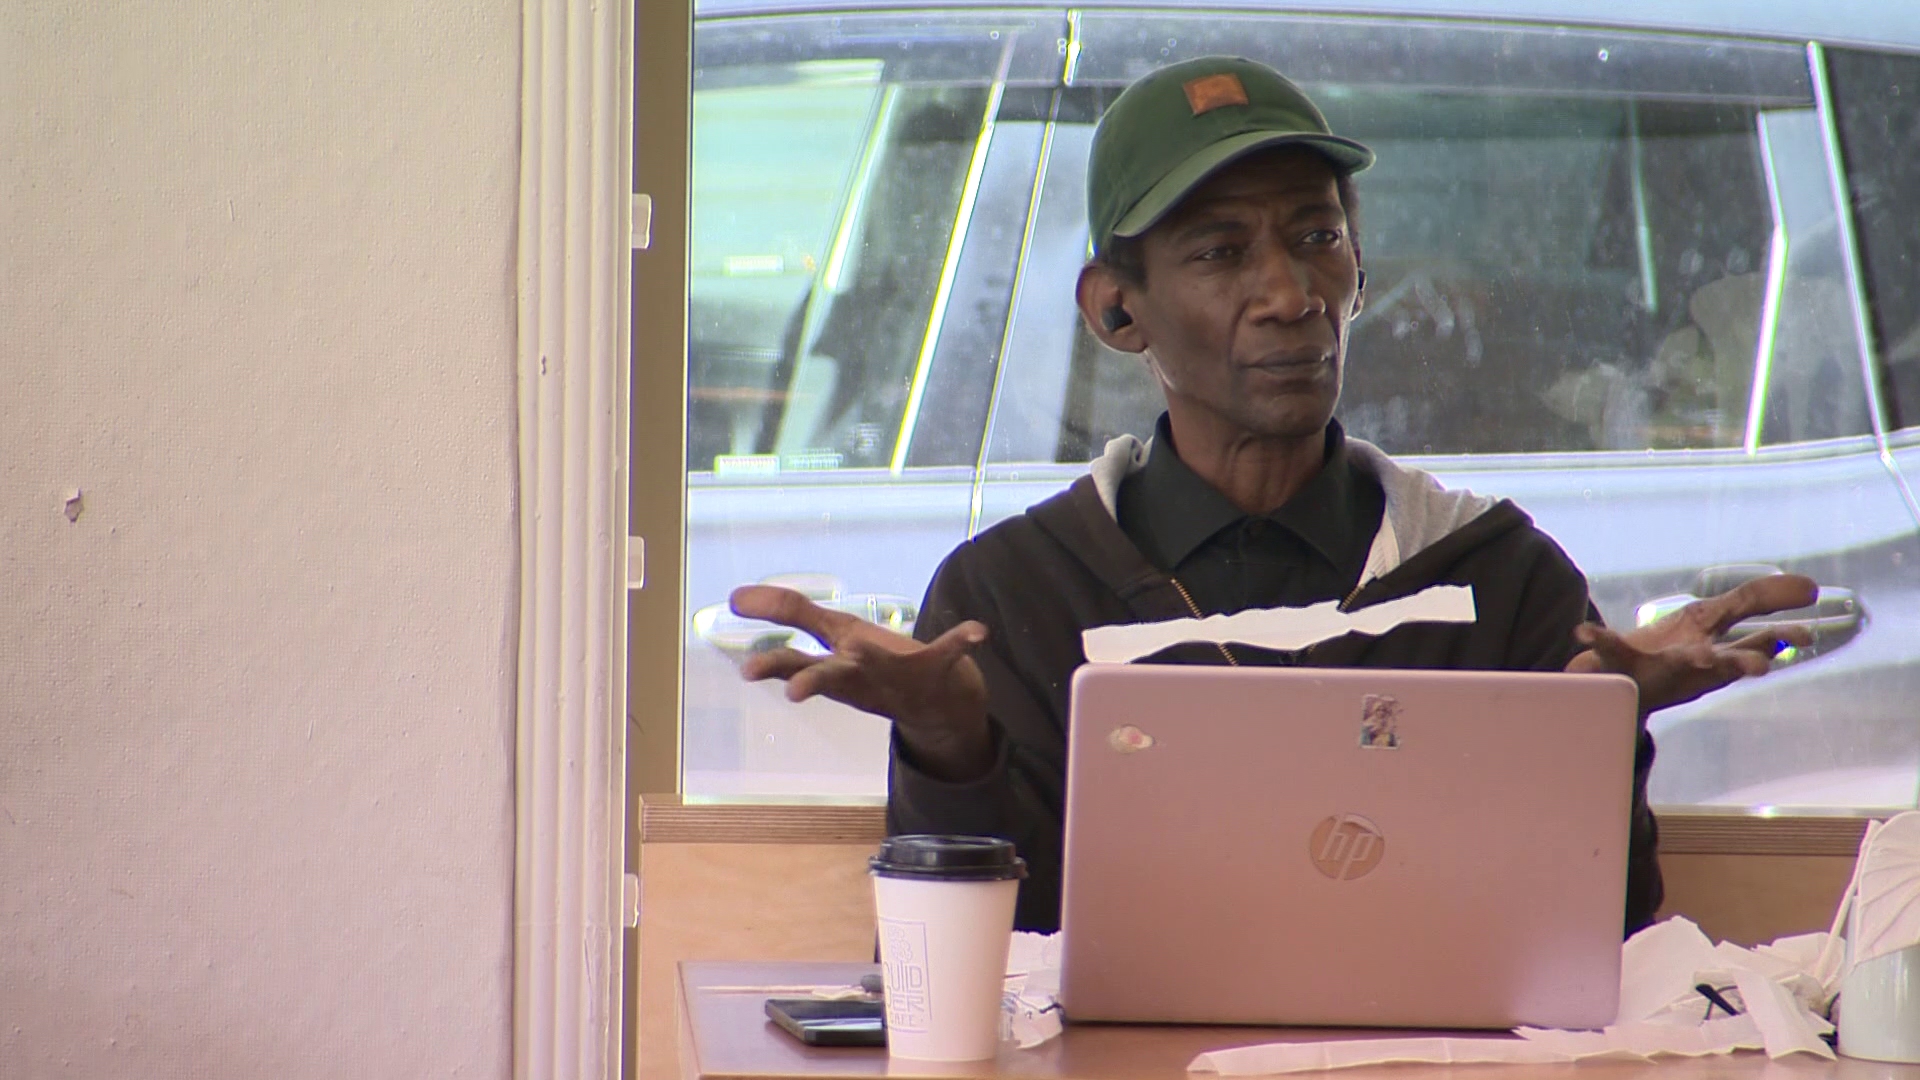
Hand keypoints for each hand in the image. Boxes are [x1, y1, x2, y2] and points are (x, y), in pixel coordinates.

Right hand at [728, 585, 994, 780]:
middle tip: (756, 673)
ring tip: (857, 657)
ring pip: (877, 669)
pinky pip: (949, 652)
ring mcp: (896, 673)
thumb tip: (737, 595)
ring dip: (866, 664)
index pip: (800, 626)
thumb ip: (792, 616)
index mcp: (838, 652)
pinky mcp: (934, 670)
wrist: (937, 708)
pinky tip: (978, 631)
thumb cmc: (880, 670)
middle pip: (822, 671)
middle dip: (795, 673)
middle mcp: (859, 668)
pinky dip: (962, 640)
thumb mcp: (834, 642)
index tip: (735, 598)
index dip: (769, 609)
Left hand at [1565, 573, 1818, 713]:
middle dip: (1742, 665)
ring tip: (1698, 661)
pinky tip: (1583, 630)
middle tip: (1760, 669)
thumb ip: (1756, 601)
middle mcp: (1694, 660)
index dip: (1778, 621)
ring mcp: (1657, 664)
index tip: (1808, 613)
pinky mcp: (1622, 663)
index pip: (1752, 633)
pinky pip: (1608, 648)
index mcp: (1716, 645)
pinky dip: (1596, 638)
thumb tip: (1809, 585)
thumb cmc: (1674, 653)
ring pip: (1675, 665)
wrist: (1625, 686)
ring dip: (1683, 661)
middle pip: (1724, 663)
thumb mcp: (1716, 623)